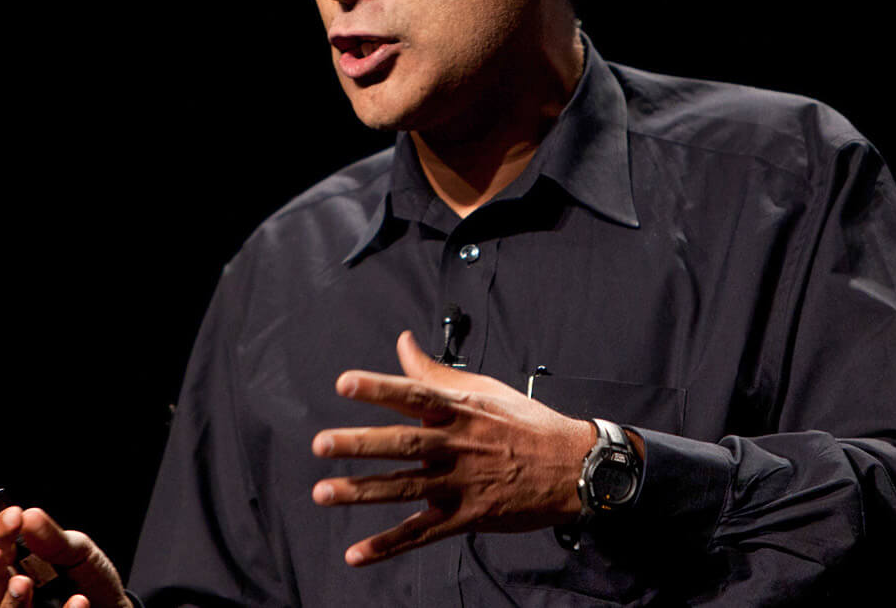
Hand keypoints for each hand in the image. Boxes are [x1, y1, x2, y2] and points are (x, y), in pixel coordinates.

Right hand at [0, 504, 131, 607]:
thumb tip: (29, 515)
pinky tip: (79, 601)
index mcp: (18, 563)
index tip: (14, 516)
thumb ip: (53, 538)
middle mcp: (12, 592)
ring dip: (12, 599)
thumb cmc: (89, 578)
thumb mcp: (77, 551)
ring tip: (23, 581)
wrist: (111, 606)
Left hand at [311, 330, 597, 566]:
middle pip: (403, 443)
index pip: (413, 394)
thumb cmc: (525, 424)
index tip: (344, 383)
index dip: (379, 387)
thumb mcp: (483, 389)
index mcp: (459, 410)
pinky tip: (357, 553)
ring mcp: (462, 482)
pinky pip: (423, 533)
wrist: (573, 466)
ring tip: (324, 492)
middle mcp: (457, 444)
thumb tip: (403, 342)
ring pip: (405, 488)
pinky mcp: (468, 516)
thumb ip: (434, 370)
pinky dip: (389, 544)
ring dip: (362, 492)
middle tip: (322, 443)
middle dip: (360, 443)